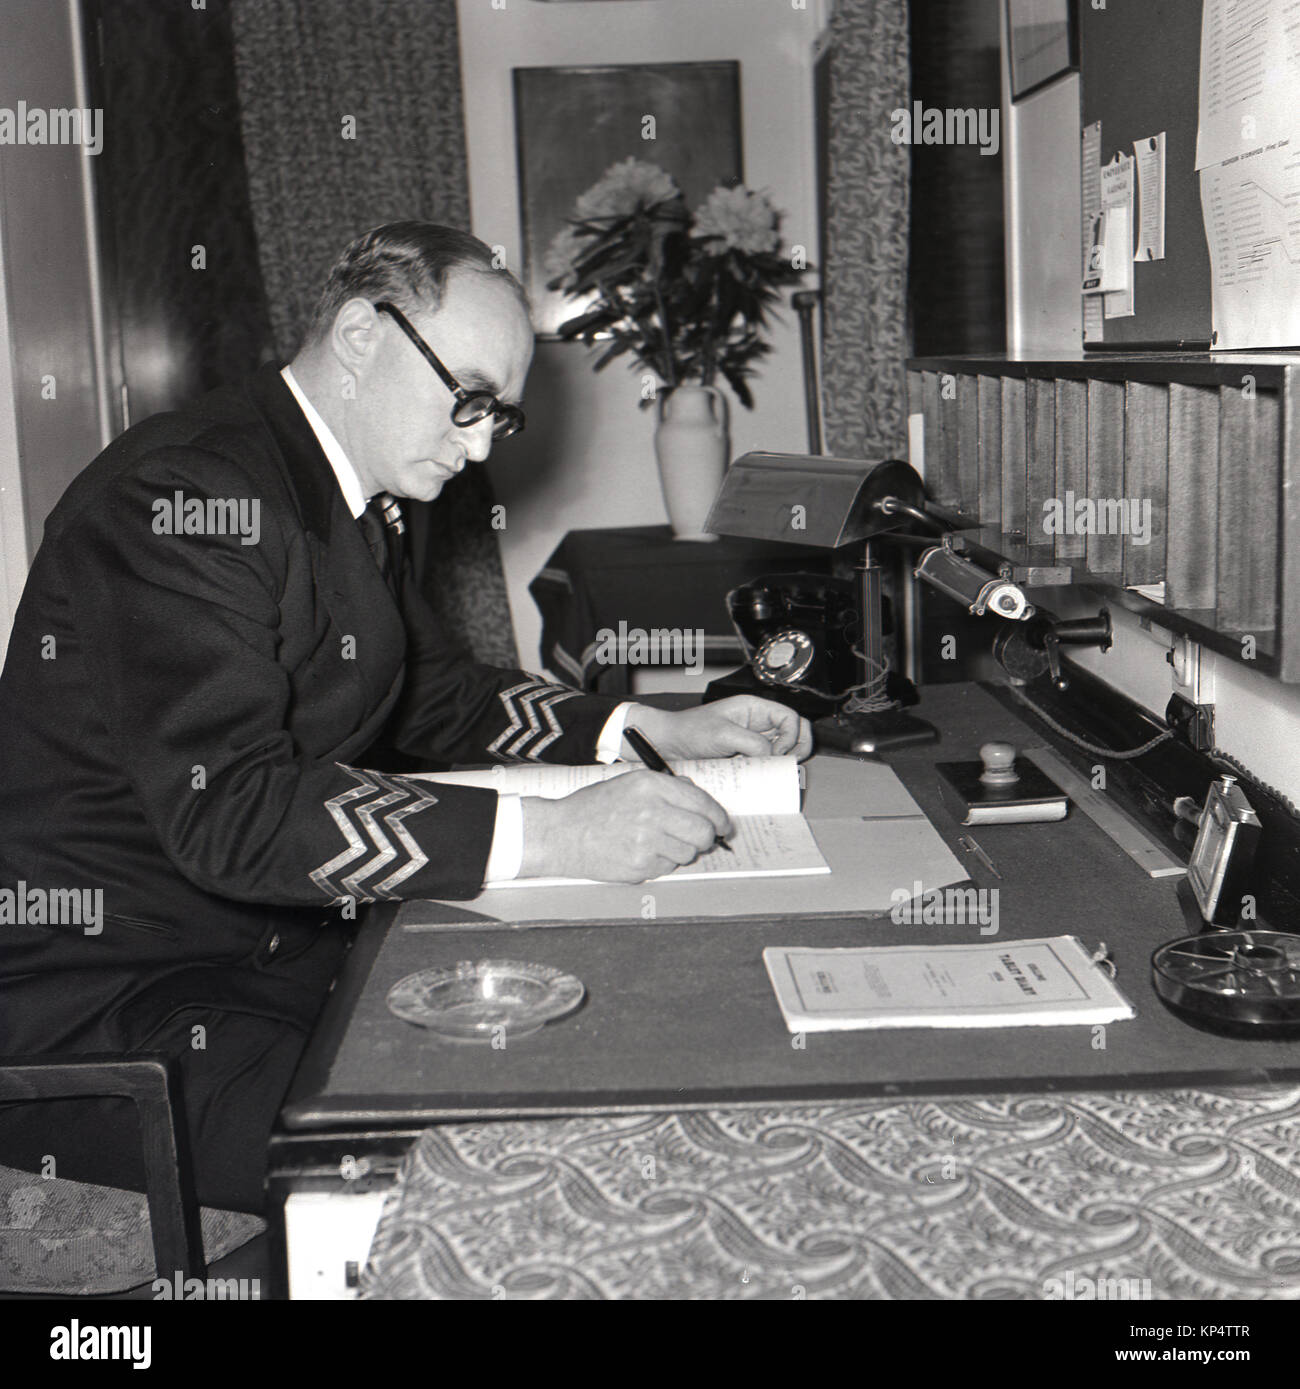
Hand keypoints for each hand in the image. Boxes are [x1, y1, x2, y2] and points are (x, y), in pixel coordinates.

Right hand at [519, 771, 731, 883]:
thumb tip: (700, 799)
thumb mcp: (630, 783)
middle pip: (703, 832)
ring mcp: (646, 842)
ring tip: (656, 843)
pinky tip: (640, 853)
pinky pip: (667, 868)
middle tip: (699, 840)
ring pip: (688, 853)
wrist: (560, 834)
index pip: (703, 804)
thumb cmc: (594, 807)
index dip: (719, 818)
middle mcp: (652, 812)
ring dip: (680, 851)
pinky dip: (660, 863)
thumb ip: (668, 788)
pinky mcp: (640, 866)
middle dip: (706, 838)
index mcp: (652, 786)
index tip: (722, 825)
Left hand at [625, 696, 812, 761]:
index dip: (791, 736)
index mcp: (754, 708)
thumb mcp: (722, 734)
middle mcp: (757, 724)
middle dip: (797, 748)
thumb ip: (751, 743)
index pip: (790, 717)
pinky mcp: (745, 757)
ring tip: (772, 770)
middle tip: (784, 763)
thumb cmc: (688, 731)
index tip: (778, 752)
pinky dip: (768, 770)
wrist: (667, 745)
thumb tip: (772, 756)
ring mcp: (752, 741)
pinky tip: (759, 776)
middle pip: (795, 732)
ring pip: (783, 749)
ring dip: (784, 761)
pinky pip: (766, 763)